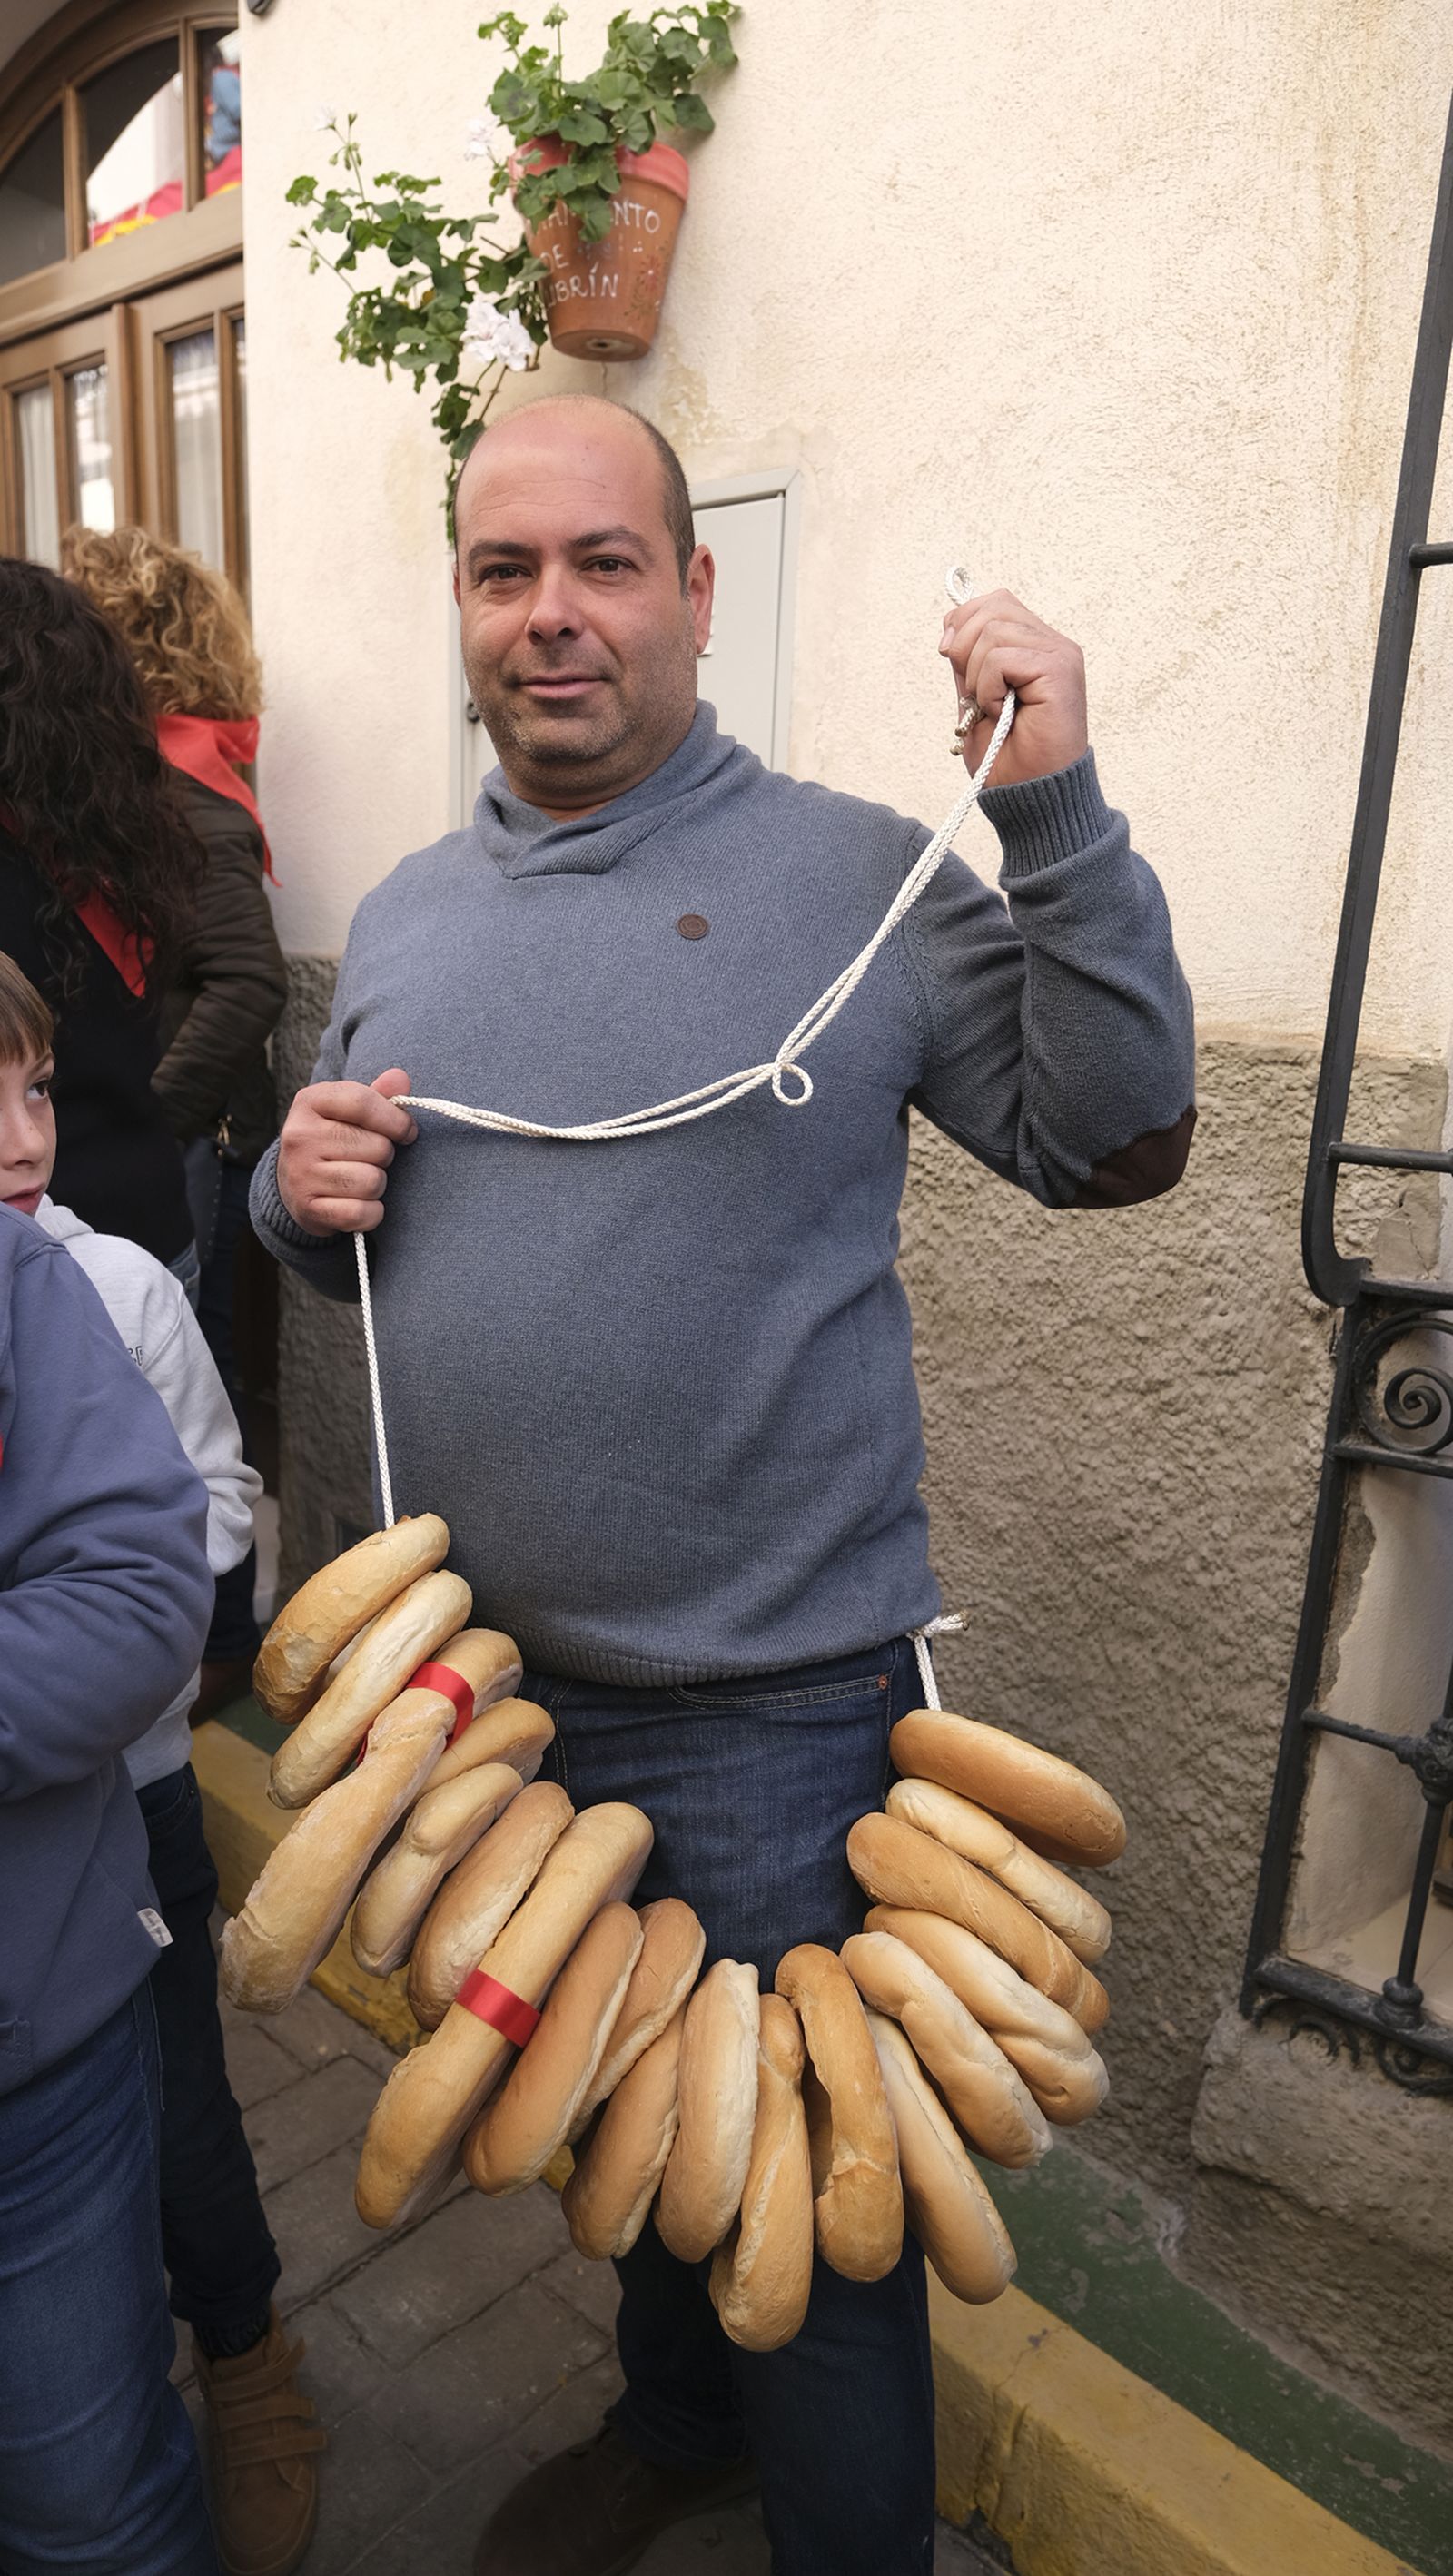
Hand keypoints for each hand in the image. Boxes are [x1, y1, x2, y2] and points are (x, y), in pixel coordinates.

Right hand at [276, 1067, 416, 1236]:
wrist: (292, 1184)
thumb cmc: (331, 1139)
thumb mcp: (346, 1109)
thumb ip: (377, 1094)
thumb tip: (401, 1078)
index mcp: (310, 1101)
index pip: (364, 1103)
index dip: (396, 1120)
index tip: (407, 1131)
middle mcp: (300, 1136)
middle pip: (377, 1146)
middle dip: (385, 1155)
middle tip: (369, 1158)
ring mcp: (301, 1174)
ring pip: (373, 1181)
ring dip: (377, 1184)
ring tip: (360, 1179)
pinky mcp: (309, 1209)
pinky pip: (363, 1213)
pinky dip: (371, 1213)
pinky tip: (359, 1204)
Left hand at [939, 588, 1088, 788]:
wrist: (1032, 797)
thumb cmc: (1008, 759)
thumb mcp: (974, 698)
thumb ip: (967, 660)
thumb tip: (950, 626)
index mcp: (1035, 647)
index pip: (995, 603)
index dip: (963, 621)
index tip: (947, 656)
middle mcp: (1053, 644)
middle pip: (993, 606)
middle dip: (963, 646)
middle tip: (970, 692)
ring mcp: (1060, 654)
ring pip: (993, 630)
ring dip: (975, 675)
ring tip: (991, 708)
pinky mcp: (1059, 669)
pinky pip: (1000, 657)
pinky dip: (987, 688)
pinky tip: (1000, 713)